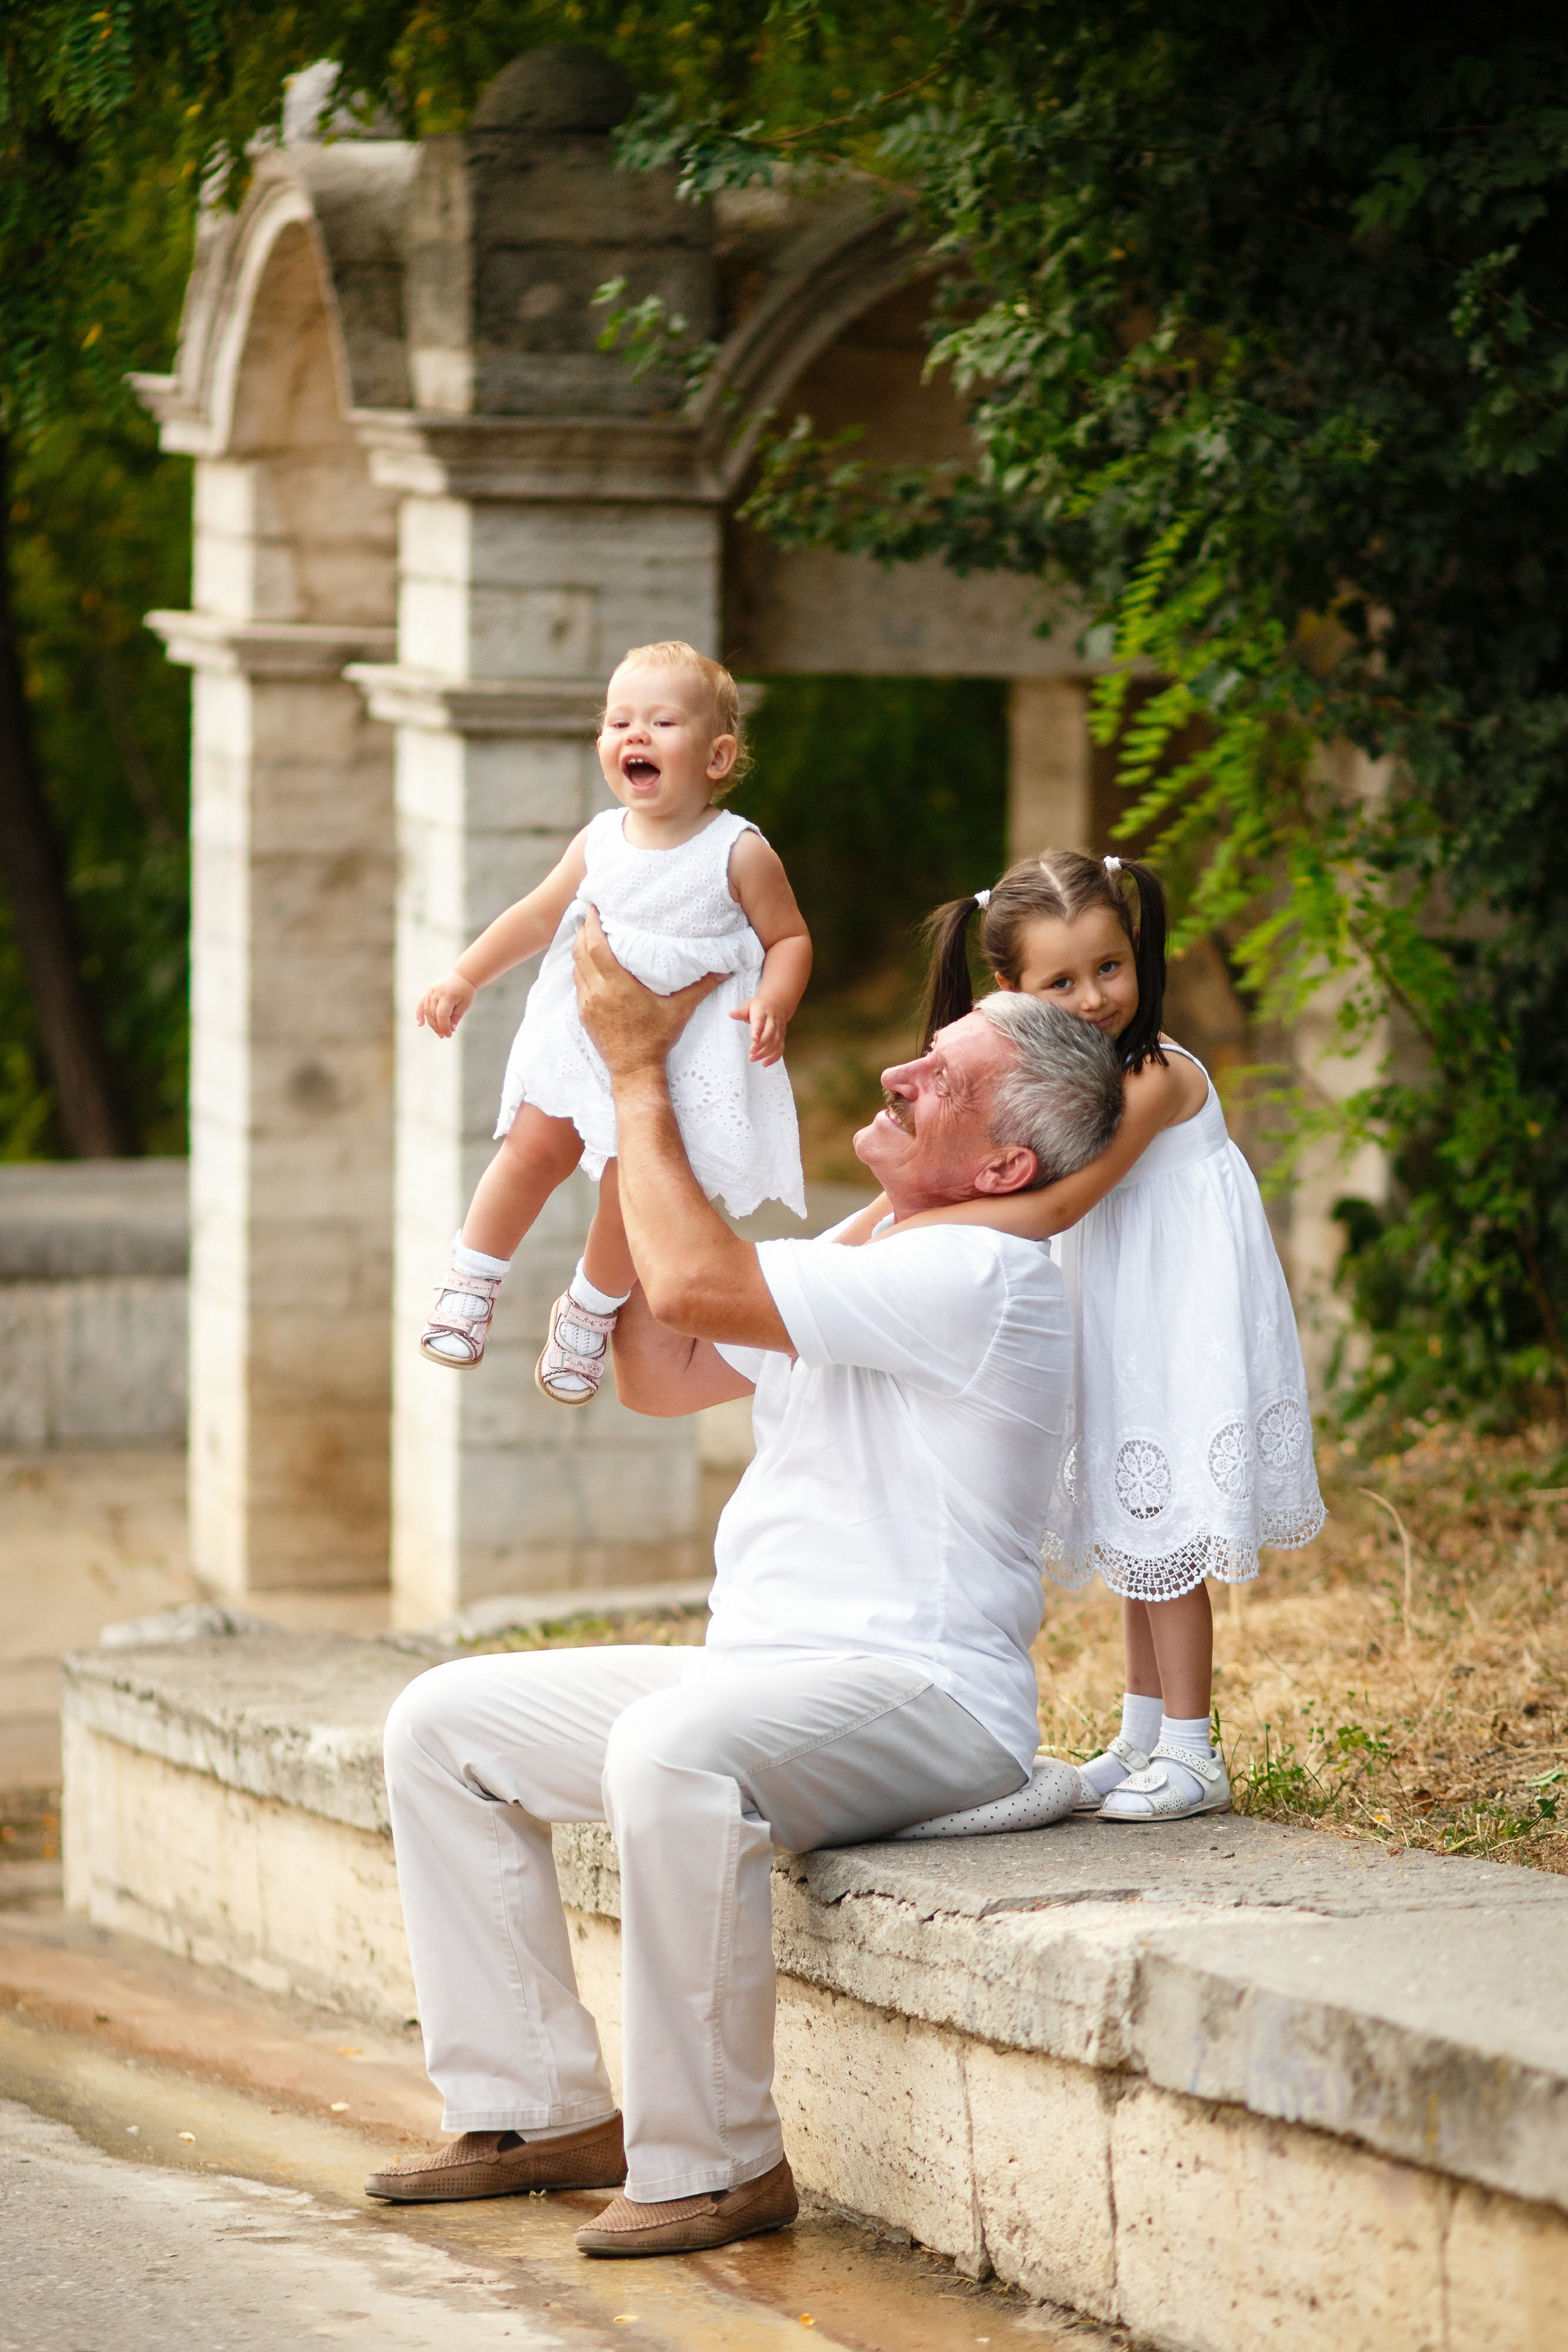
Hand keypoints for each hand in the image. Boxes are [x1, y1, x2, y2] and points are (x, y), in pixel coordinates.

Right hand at [417, 971, 475, 1037]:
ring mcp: (430, 992)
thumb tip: (450, 1030)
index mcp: (447, 995)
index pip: (442, 1015)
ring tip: (439, 1033)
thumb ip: (456, 1017)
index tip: (449, 1035)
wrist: (462, 976)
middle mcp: (436, 993)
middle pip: (433, 1014)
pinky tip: (419, 1024)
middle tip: (444, 1036)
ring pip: (427, 1011)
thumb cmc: (466, 991)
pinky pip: (421, 1004)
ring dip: (431, 1023)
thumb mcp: (465, 1005)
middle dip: (438, 1027)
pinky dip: (419, 1014)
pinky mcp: (428, 992)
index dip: (444, 1026)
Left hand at [573, 908, 721, 1079]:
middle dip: (582, 931)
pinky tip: (589, 963)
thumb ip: (700, 987)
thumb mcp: (679, 1011)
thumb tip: (724, 970)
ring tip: (587, 934)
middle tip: (590, 915)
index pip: (595, 946)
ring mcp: (587, 1004)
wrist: (634, 1070)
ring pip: (576, 967)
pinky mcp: (583, 1015)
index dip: (591, 925)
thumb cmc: (656, 1040)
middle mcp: (597, 992)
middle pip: (580, 952)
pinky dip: (580, 968)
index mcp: (617, 986)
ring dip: (579, 948)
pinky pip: (577, 984)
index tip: (593, 908)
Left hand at [730, 998, 786, 1064]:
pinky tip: (765, 1063)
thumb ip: (740, 1011)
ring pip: (775, 1042)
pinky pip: (780, 1048)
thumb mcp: (748, 1005)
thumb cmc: (759, 1006)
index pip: (760, 1022)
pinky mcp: (782, 1036)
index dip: (757, 1031)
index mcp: (763, 1012)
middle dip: (761, 1045)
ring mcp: (779, 1029)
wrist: (777, 1003)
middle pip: (769, 1034)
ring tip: (753, 1058)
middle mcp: (773, 1021)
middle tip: (751, 1052)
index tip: (753, 1039)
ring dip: (765, 1052)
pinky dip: (774, 1057)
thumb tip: (731, 1013)